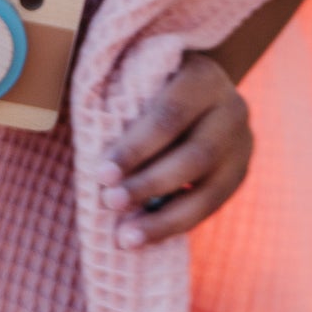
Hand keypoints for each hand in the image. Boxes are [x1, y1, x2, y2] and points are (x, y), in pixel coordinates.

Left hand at [97, 52, 253, 247]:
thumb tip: (69, 128)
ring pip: (208, 191)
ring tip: (125, 237)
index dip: (135, 148)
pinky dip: (176, 225)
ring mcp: (242, 144)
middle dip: (148, 184)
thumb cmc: (150, 82)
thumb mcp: (139, 73)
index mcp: (204, 76)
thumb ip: (117, 95)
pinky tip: (146, 236)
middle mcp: (232, 108)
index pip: (169, 116)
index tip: (101, 174)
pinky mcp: (240, 174)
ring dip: (164, 219)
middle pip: (193, 156)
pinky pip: (211, 207)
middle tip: (109, 203)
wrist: (199, 89)